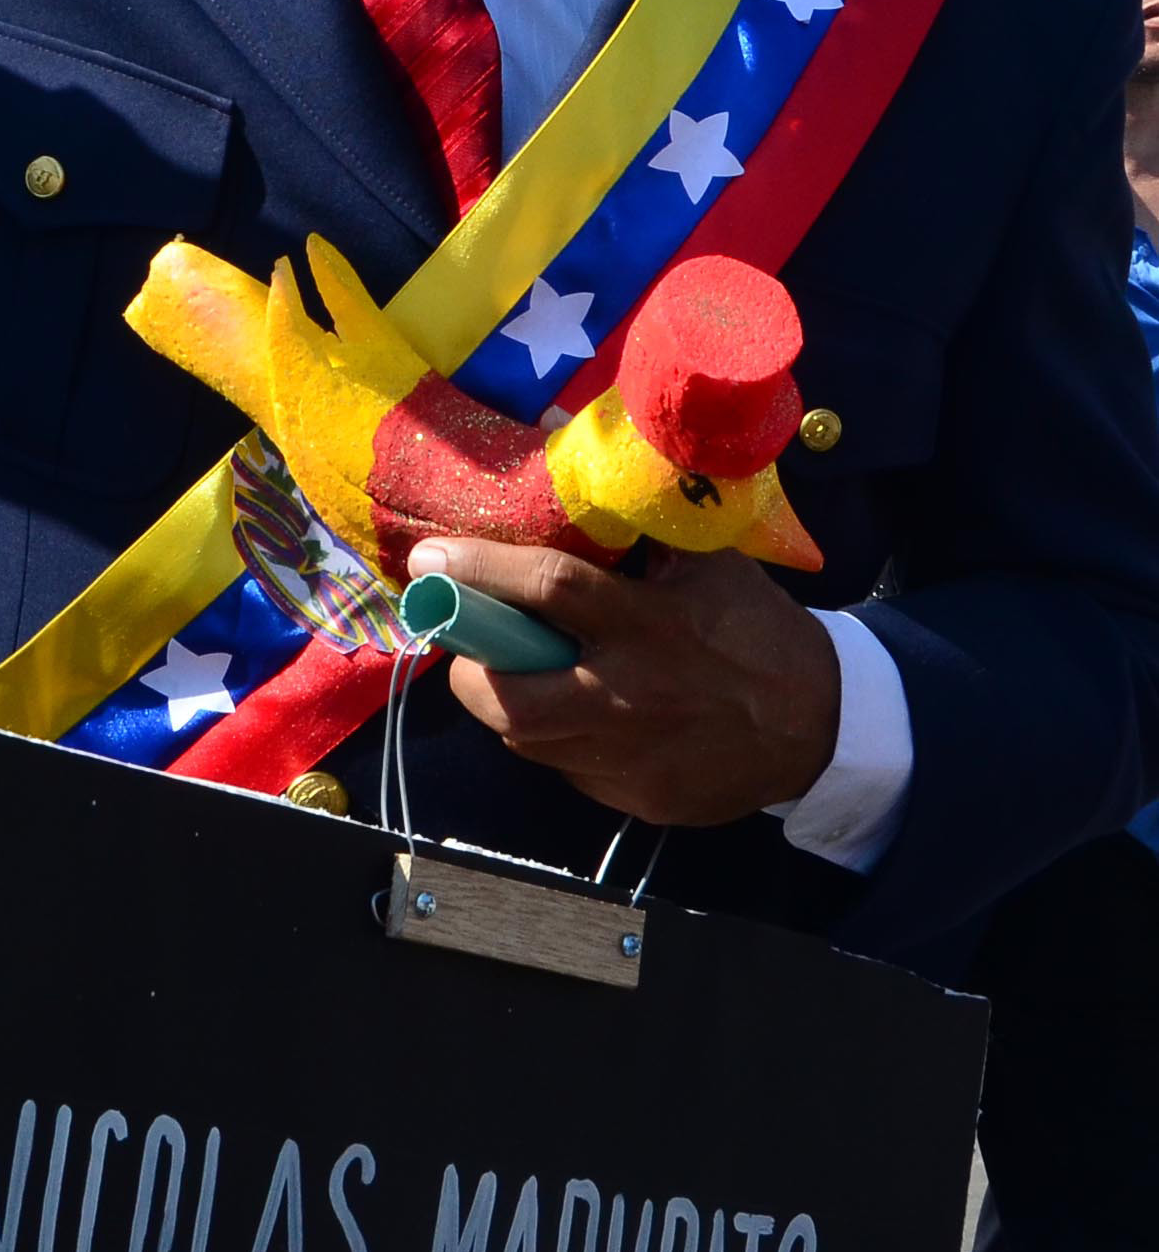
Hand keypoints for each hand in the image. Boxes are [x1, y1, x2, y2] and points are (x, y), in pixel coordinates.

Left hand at [406, 538, 841, 826]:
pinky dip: (558, 738)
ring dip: (509, 703)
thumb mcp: (707, 563)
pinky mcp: (637, 801)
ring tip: (521, 671)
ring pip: (528, 741)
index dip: (480, 571)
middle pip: (509, 699)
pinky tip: (579, 712)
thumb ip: (637, 527)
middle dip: (468, 669)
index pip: (549, 589)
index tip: (430, 557)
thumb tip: (562, 449)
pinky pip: (569, 770)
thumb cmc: (755, 630)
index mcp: (650, 626)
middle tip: (466, 642)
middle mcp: (631, 699)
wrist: (822, 726)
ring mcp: (631, 761)